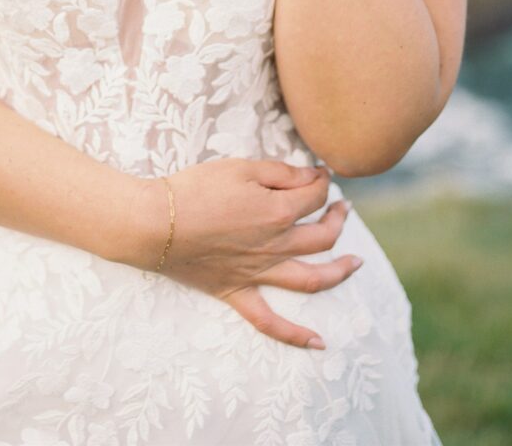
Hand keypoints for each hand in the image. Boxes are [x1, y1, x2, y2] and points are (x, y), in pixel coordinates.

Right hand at [134, 157, 361, 349]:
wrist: (155, 224)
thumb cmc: (195, 189)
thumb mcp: (240, 168)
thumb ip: (280, 173)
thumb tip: (311, 177)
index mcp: (278, 211)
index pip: (314, 195)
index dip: (321, 180)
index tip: (318, 172)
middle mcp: (276, 246)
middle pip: (322, 236)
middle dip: (337, 218)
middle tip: (342, 207)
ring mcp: (258, 273)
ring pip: (311, 279)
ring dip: (339, 272)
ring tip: (356, 263)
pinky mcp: (236, 292)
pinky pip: (270, 322)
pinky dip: (295, 336)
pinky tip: (319, 344)